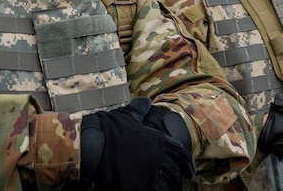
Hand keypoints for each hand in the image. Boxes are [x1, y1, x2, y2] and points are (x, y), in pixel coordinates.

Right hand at [79, 97, 195, 189]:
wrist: (92, 143)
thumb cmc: (108, 128)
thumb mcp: (127, 115)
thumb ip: (139, 109)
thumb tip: (145, 100)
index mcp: (158, 140)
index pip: (181, 154)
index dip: (188, 164)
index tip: (190, 172)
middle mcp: (157, 157)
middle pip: (174, 174)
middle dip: (177, 181)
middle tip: (178, 186)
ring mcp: (148, 174)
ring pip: (167, 187)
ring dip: (169, 190)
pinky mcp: (138, 187)